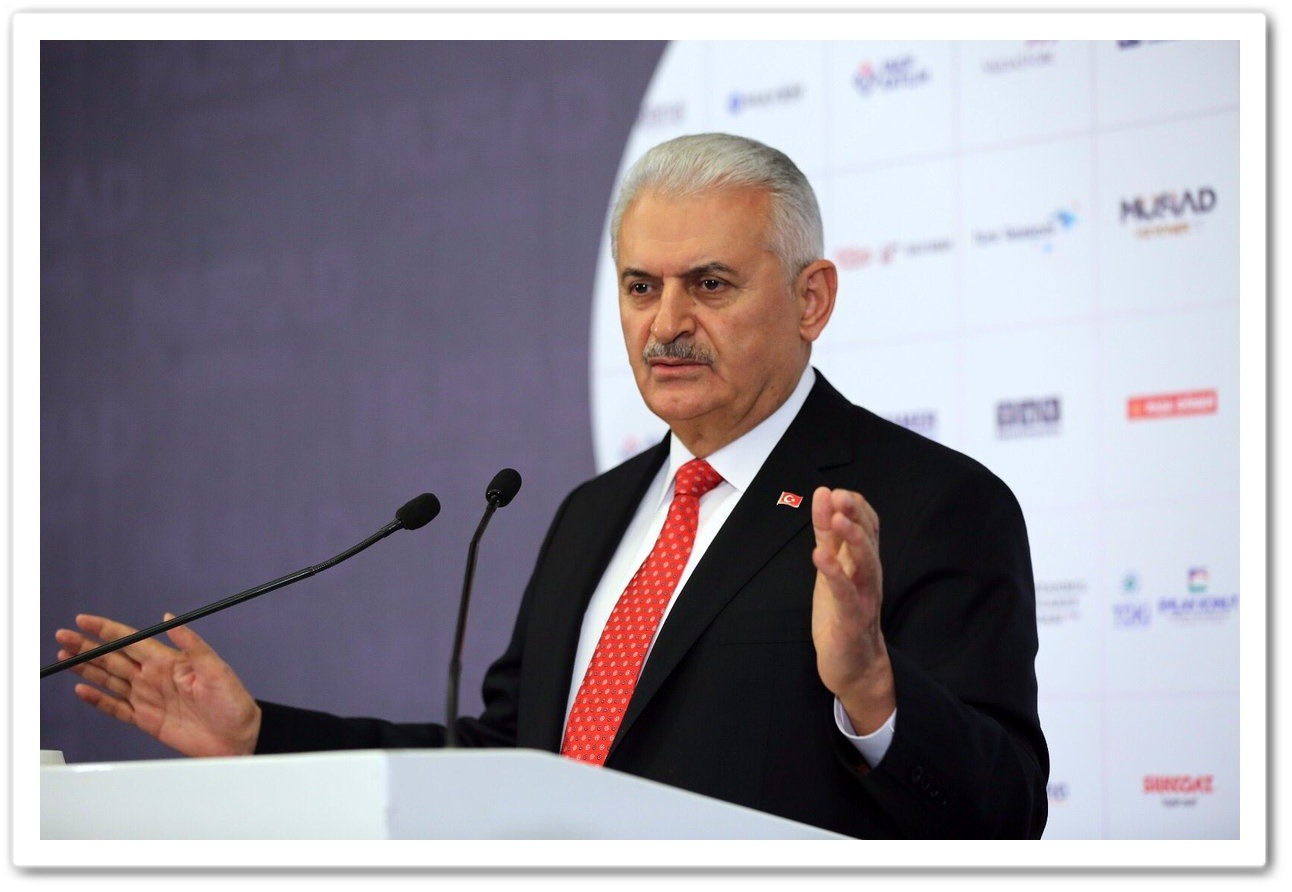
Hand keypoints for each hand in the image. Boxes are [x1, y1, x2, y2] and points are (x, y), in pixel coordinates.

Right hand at [54, 613, 261, 756]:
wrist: (238, 738)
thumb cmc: (233, 702)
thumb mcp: (216, 669)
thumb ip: (192, 644)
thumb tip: (170, 618)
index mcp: (168, 661)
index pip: (131, 640)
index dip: (107, 629)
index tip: (84, 620)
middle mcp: (154, 677)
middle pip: (113, 658)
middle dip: (87, 646)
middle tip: (62, 636)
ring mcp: (148, 698)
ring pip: (110, 679)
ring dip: (87, 669)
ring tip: (64, 658)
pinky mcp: (147, 720)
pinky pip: (117, 708)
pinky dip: (98, 699)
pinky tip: (82, 690)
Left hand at [811, 487, 894, 734]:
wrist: (856, 667)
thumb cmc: (842, 615)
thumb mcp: (832, 569)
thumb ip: (828, 535)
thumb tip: (824, 496)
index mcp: (864, 563)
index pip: (868, 526)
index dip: (854, 506)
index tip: (835, 490)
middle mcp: (869, 576)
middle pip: (868, 539)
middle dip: (855, 514)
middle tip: (839, 494)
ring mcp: (864, 597)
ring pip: (865, 562)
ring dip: (851, 538)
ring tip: (836, 518)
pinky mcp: (852, 619)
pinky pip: (846, 593)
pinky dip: (834, 573)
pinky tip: (821, 557)